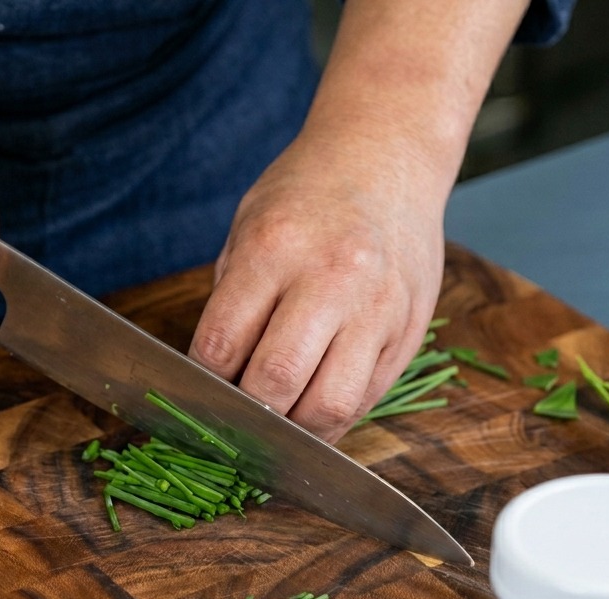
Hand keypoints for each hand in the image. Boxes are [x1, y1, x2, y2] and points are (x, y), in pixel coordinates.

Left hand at [188, 130, 445, 442]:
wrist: (387, 156)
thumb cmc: (305, 195)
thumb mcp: (248, 228)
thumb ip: (232, 304)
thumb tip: (214, 382)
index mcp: (274, 249)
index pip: (221, 347)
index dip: (202, 385)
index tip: (200, 395)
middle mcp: (331, 280)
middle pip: (277, 383)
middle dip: (247, 417)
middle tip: (235, 421)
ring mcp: (377, 309)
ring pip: (329, 406)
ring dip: (294, 433)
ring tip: (276, 427)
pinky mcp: (408, 331)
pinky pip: (365, 400)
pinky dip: (331, 420)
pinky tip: (311, 415)